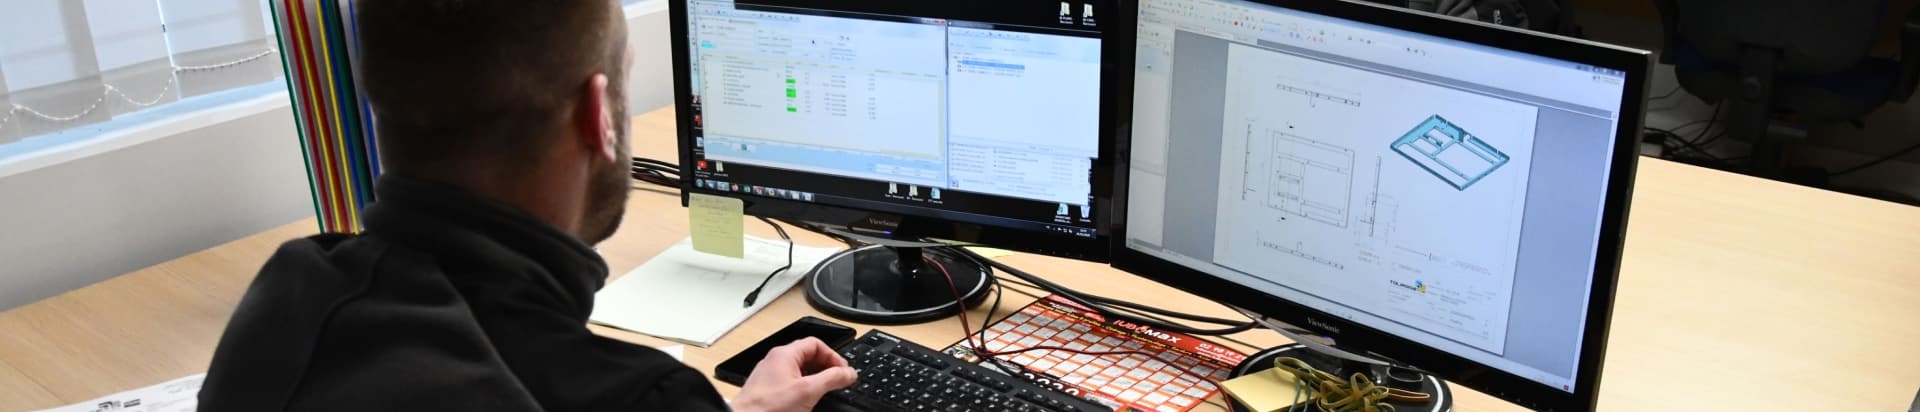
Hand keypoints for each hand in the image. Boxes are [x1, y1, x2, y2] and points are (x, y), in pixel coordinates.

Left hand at [732, 337, 858, 411]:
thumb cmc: (768, 408)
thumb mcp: (808, 391)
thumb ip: (832, 379)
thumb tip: (848, 373)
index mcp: (784, 354)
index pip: (816, 344)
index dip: (833, 356)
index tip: (842, 371)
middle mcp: (775, 361)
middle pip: (808, 356)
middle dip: (825, 368)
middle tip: (837, 381)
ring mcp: (770, 376)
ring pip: (799, 370)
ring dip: (815, 379)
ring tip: (824, 392)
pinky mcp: (767, 390)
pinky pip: (790, 383)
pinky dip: (803, 388)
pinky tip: (806, 401)